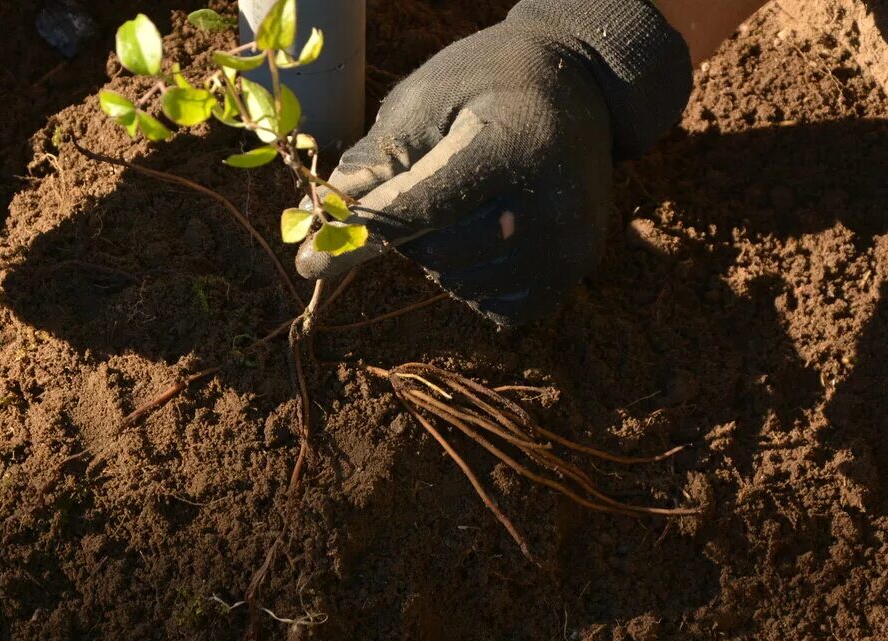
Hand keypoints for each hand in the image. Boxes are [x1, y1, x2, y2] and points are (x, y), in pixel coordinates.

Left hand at [296, 0, 691, 325]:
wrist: (579, 86)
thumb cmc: (486, 85)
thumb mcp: (425, 101)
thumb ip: (374, 163)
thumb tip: (318, 224)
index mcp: (507, 147)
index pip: (418, 211)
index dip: (359, 236)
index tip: (308, 262)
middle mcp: (547, 203)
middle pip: (434, 256)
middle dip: (408, 234)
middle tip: (428, 186)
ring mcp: (567, 242)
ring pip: (459, 287)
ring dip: (440, 260)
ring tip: (464, 205)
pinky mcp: (574, 269)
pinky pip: (496, 308)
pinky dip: (474, 284)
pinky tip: (483, 238)